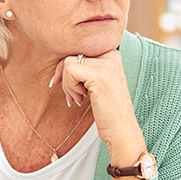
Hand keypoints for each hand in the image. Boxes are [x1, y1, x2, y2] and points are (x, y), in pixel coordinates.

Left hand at [49, 50, 145, 170]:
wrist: (121, 129)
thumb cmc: (108, 110)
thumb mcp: (97, 83)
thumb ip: (85, 69)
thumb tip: (59, 65)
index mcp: (111, 54)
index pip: (78, 49)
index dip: (66, 67)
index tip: (62, 83)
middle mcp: (111, 54)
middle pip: (71, 54)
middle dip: (64, 76)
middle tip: (72, 96)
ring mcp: (106, 64)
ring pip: (68, 63)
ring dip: (67, 84)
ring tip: (78, 99)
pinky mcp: (99, 75)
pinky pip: (70, 71)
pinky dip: (70, 87)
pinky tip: (81, 99)